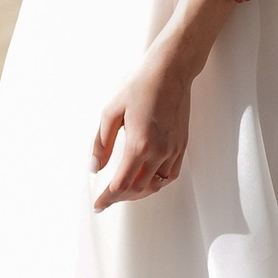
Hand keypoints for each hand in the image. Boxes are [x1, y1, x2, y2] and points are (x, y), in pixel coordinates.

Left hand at [90, 49, 191, 209]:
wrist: (170, 72)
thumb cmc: (139, 86)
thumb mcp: (111, 111)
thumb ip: (101, 143)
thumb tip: (95, 167)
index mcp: (139, 144)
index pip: (121, 184)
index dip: (108, 198)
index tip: (98, 205)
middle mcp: (159, 151)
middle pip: (139, 189)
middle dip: (121, 197)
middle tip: (107, 197)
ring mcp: (173, 150)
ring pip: (156, 185)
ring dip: (139, 192)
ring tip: (124, 190)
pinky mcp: (182, 146)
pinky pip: (171, 175)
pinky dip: (157, 183)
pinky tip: (146, 179)